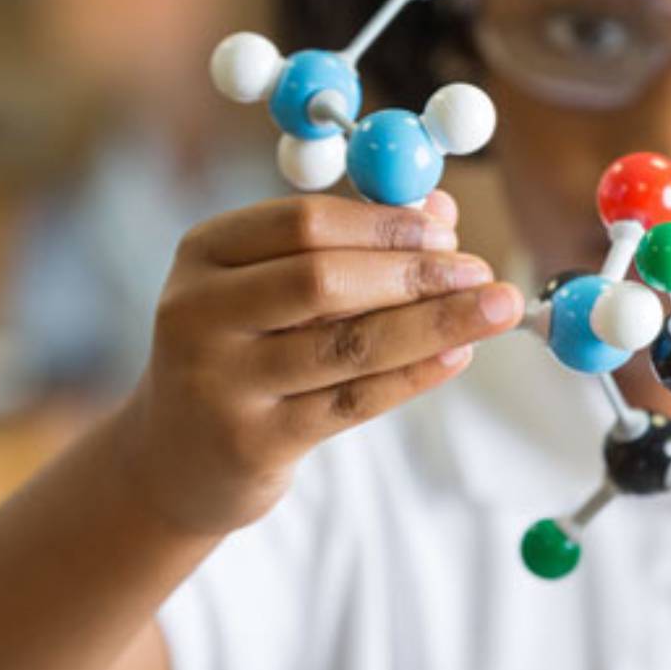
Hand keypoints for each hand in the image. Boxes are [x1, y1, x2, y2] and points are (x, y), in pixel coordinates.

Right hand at [124, 191, 523, 535]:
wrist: (174, 459)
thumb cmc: (239, 353)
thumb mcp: (267, 289)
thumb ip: (345, 248)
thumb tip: (441, 211)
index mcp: (203, 254)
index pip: (301, 222)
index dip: (383, 223)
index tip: (446, 228)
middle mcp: (198, 313)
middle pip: (322, 280)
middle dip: (414, 273)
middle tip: (481, 271)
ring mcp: (221, 383)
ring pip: (347, 345)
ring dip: (433, 323)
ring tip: (495, 309)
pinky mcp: (253, 442)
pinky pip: (352, 401)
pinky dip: (413, 375)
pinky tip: (458, 355)